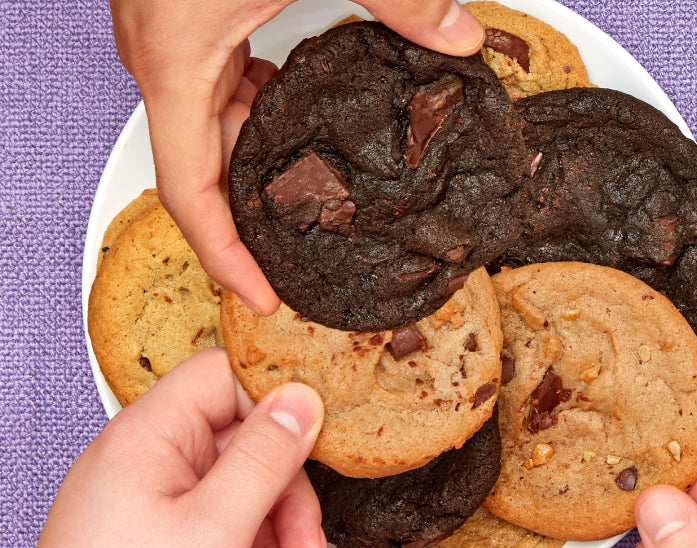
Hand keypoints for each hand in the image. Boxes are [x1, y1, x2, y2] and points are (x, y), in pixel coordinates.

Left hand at [12, 348, 325, 547]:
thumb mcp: (214, 529)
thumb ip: (264, 458)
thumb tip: (301, 402)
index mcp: (149, 436)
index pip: (225, 377)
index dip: (277, 399)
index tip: (317, 435)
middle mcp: (147, 461)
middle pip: (246, 447)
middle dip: (286, 501)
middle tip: (303, 545)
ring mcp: (151, 503)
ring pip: (243, 496)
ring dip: (276, 542)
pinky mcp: (157, 541)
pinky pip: (223, 531)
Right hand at [108, 0, 484, 314]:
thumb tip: (464, 37)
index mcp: (175, 61)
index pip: (189, 194)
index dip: (225, 258)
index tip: (266, 300)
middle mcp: (161, 59)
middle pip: (201, 169)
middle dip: (256, 217)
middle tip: (314, 255)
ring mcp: (168, 39)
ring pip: (211, 127)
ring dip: (263, 160)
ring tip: (322, 197)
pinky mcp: (185, 18)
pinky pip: (218, 87)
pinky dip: (259, 110)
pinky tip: (304, 109)